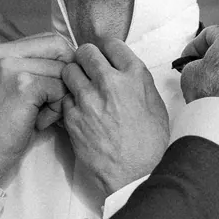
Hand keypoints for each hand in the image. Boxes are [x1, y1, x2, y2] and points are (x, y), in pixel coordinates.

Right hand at [0, 32, 76, 192]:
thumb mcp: (12, 87)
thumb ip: (34, 67)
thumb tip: (72, 58)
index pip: (49, 39)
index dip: (62, 63)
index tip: (55, 88)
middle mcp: (2, 52)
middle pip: (59, 48)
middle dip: (65, 76)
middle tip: (52, 102)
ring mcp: (11, 66)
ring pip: (63, 71)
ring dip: (60, 97)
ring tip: (40, 115)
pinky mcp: (23, 85)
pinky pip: (61, 89)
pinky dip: (56, 110)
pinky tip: (37, 123)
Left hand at [59, 41, 168, 200]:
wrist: (135, 174)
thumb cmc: (149, 144)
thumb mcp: (155, 104)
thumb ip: (138, 81)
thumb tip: (124, 70)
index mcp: (134, 76)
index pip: (111, 44)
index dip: (106, 50)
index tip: (104, 57)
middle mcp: (109, 82)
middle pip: (85, 52)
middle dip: (85, 59)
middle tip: (88, 69)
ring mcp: (88, 100)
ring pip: (69, 71)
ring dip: (73, 77)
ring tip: (81, 89)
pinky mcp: (72, 117)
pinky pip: (63, 97)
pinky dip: (68, 101)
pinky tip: (78, 110)